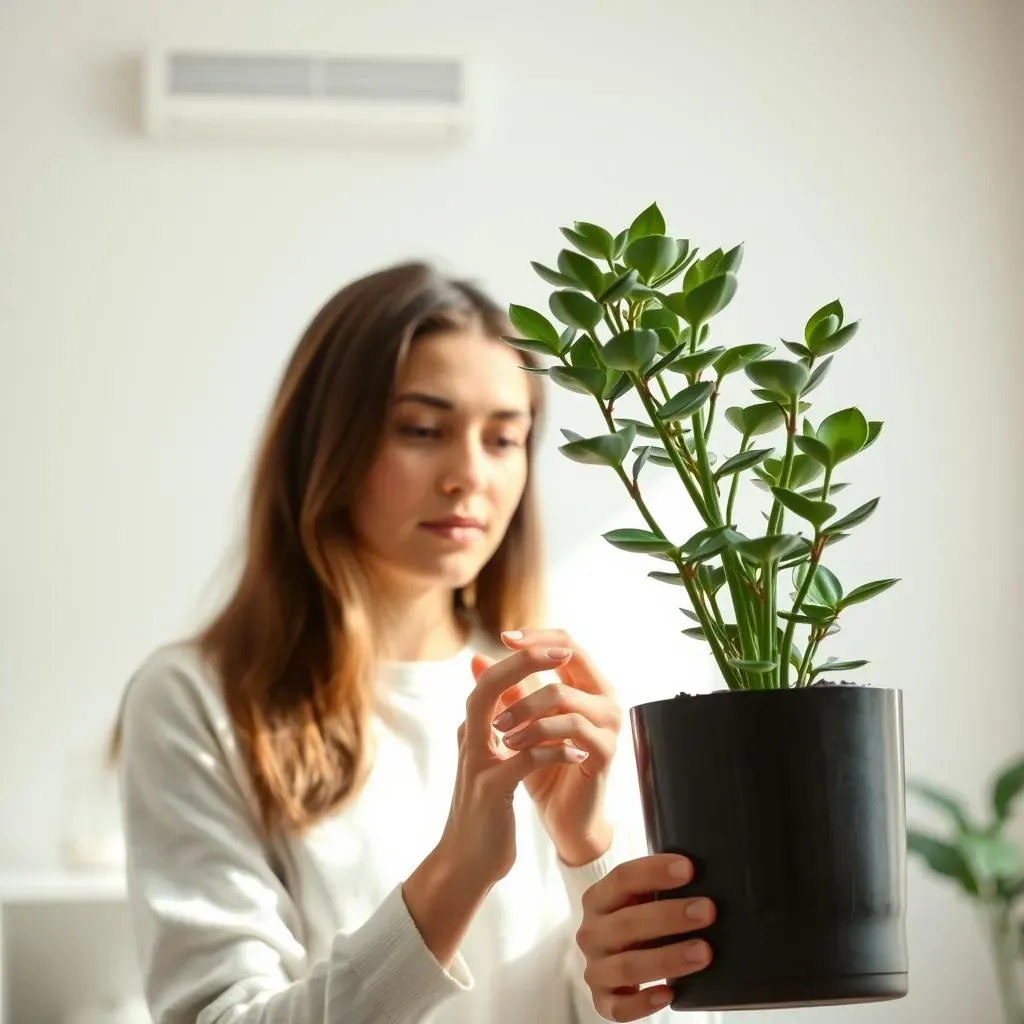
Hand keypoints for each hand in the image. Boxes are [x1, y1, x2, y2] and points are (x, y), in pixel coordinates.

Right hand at [404, 646, 589, 965]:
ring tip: (576, 697)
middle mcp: (470, 741)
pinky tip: (577, 754)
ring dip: (541, 705)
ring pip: (502, 719)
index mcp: (472, 730)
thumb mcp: (491, 757)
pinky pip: (522, 762)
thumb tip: (497, 681)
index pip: (489, 679)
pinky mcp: (492, 794)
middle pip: (487, 686)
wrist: (468, 861)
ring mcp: (478, 767)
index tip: (556, 645)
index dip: (520, 657)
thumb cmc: (487, 807)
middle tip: (561, 652)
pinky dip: (551, 753)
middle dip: (525, 663)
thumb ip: (499, 719)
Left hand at [484, 629, 621, 865]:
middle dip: (530, 662)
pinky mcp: (605, 750)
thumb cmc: (542, 766)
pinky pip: (571, 728)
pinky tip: (515, 747)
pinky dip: (538, 734)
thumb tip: (475, 659)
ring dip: (524, 709)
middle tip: (495, 679)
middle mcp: (604, 697)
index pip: (567, 641)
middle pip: (572, 655)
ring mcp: (609, 723)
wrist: (561, 818)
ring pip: (563, 695)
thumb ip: (504, 691)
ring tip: (499, 729)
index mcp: (587, 684)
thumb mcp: (519, 724)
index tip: (504, 637)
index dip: (537, 635)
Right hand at [576, 854, 714, 1020]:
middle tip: (707, 911)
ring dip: (667, 958)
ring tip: (704, 952)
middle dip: (670, 916)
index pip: (622, 878)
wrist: (608, 957)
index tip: (688, 869)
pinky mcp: (603, 1001)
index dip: (654, 871)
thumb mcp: (636, 899)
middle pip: (627, 923)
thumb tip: (705, 876)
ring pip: (627, 966)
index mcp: (597, 899)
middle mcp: (591, 933)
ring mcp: (595, 969)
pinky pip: (620, 1008)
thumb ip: (658, 888)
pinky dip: (644, 1003)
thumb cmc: (634, 920)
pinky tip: (669, 993)